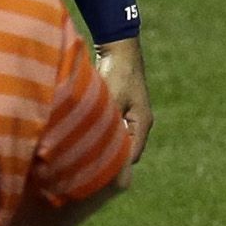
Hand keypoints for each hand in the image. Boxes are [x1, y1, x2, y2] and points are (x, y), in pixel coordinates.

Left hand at [96, 39, 154, 165]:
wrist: (119, 49)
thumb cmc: (116, 73)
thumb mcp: (111, 100)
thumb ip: (108, 124)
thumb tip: (96, 147)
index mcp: (142, 123)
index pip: (131, 156)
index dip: (116, 168)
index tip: (95, 176)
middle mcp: (139, 122)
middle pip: (126, 151)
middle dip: (110, 160)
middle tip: (86, 170)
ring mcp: (132, 116)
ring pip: (119, 141)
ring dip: (105, 147)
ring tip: (84, 157)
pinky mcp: (122, 109)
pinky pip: (114, 131)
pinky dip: (103, 136)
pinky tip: (85, 139)